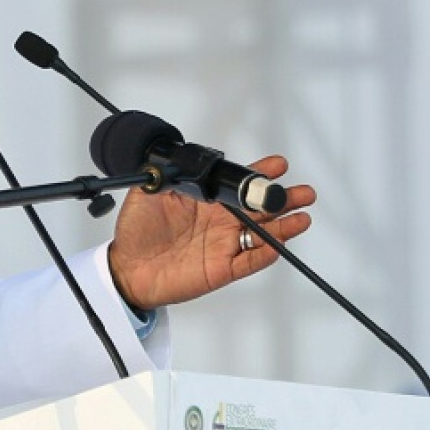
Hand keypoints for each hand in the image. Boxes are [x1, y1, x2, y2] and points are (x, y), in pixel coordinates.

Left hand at [108, 155, 315, 310]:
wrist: (127, 267)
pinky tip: (276, 245)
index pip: (238, 184)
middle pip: (259, 208)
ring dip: (283, 227)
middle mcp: (220, 221)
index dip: (259, 174)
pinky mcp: (221, 269)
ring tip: (302, 218)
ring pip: (261, 234)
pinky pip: (248, 262)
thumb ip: (169, 176)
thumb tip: (182, 160)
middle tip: (302, 192)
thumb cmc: (137, 232)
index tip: (277, 165)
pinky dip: (263, 254)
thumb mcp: (147, 192)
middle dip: (283, 199)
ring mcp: (223, 245)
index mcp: (206, 200)